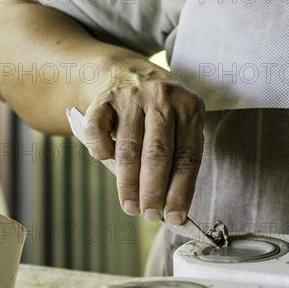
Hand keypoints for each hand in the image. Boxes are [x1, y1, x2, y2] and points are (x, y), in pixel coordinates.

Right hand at [82, 60, 204, 224]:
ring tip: (131, 206)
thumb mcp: (180, 124)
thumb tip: (171, 208)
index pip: (188, 157)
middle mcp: (163, 99)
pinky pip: (98, 130)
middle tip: (150, 215)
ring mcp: (132, 96)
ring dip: (128, 184)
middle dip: (153, 191)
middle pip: (158, 155)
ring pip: (129, 149)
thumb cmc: (160, 112)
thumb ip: (178, 158)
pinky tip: (105, 161)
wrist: (128, 71)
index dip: (181, 190)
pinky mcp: (104, 97)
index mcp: (191, 108)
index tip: (175, 216)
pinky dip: (100, 150)